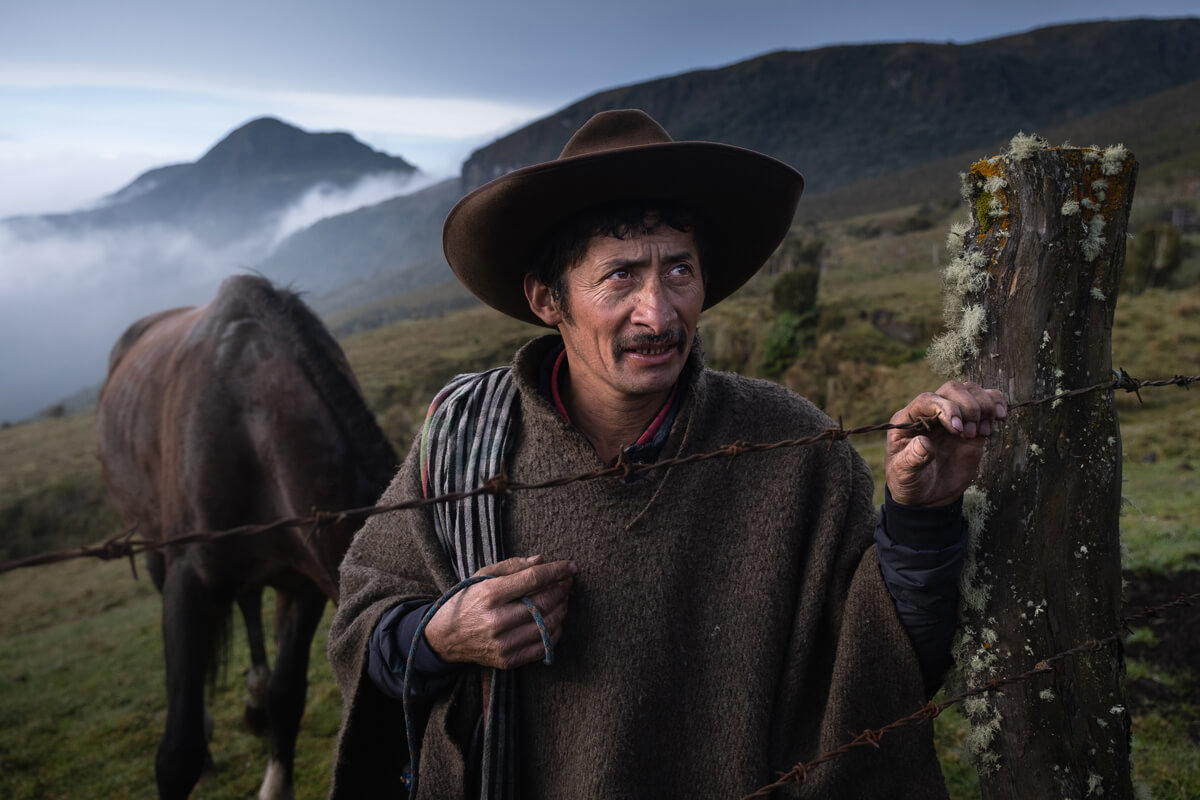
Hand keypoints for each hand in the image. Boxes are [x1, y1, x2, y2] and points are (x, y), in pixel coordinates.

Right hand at [424, 554, 576, 668]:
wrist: (444, 637)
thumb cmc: (467, 600)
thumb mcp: (483, 576)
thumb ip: (513, 566)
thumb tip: (542, 561)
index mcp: (489, 595)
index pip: (532, 579)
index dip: (556, 571)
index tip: (571, 566)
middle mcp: (496, 621)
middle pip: (543, 603)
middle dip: (562, 590)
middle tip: (567, 582)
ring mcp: (503, 643)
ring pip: (547, 625)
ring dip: (562, 609)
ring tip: (563, 599)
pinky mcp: (508, 660)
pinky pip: (543, 646)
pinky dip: (555, 631)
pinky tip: (554, 620)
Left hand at [884, 380, 1006, 506]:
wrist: (927, 496)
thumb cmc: (910, 482)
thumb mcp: (905, 474)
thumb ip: (912, 458)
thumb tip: (924, 444)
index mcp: (909, 419)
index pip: (928, 399)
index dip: (945, 408)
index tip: (957, 428)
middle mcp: (931, 412)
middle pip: (953, 389)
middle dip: (967, 406)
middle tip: (969, 433)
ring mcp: (953, 416)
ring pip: (971, 390)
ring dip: (983, 406)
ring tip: (982, 432)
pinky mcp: (972, 425)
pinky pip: (987, 402)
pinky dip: (997, 404)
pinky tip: (999, 418)